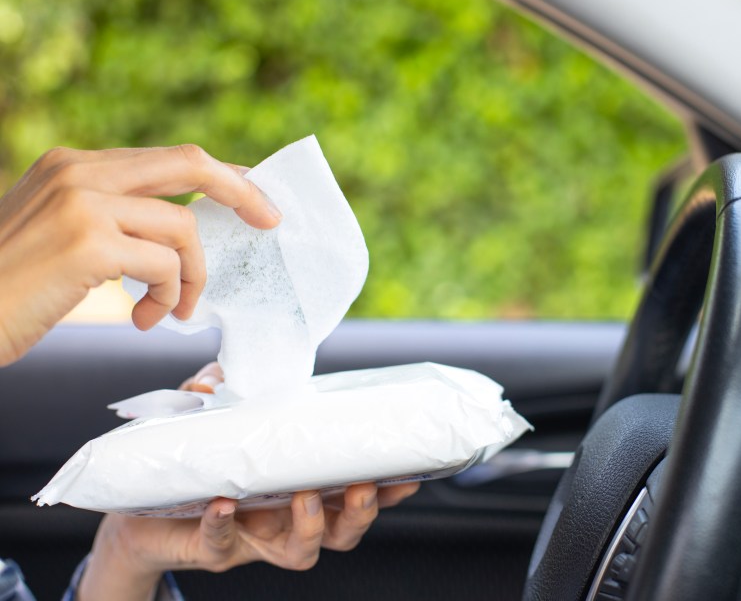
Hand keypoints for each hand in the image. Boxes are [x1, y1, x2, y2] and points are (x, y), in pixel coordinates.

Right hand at [0, 145, 282, 365]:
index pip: (167, 158)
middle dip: (242, 191)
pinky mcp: (87, 242)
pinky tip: (144, 319)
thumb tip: (181, 233)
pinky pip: (166, 265)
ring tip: (170, 310)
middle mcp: (79, 172)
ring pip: (184, 227)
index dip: (220, 175)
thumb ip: (113, 220)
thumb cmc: (10, 288)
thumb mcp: (60, 236)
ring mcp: (82, 203)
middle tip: (270, 222)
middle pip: (189, 163)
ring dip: (192, 277)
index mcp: (73, 166)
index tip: (254, 196)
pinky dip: (170, 296)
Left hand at [76, 363, 419, 600]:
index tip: (411, 475)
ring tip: (305, 498)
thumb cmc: (194, 460)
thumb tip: (217, 378)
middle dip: (360, 515)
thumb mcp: (214, 417)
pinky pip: (224, 545)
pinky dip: (226, 526)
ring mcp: (254, 540)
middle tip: (362, 487)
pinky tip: (225, 504)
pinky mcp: (213, 549)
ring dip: (311, 527)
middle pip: (343, 533)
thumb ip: (221, 390)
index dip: (387, 491)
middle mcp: (287, 519)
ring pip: (301, 553)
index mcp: (302, 488)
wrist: (138, 509)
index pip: (355, 495)